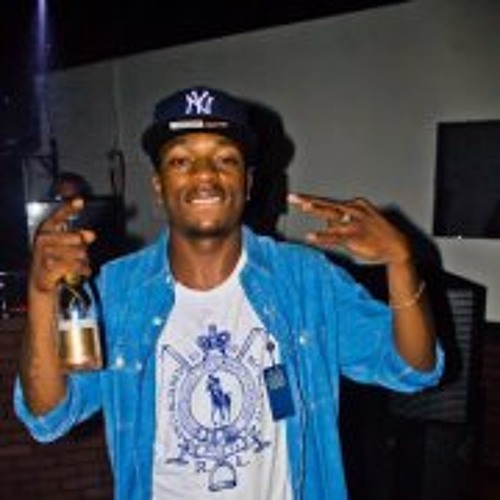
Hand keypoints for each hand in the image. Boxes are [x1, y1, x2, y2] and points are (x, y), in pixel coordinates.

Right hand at [30, 198, 95, 293]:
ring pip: (79, 253)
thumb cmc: (56, 259)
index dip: (69, 208)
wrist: (42, 280)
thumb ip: (79, 236)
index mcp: (47, 229)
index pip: (59, 216)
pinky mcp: (48, 265)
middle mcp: (43, 238)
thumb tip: (90, 234)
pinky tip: (80, 271)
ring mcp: (45, 252)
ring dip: (83, 261)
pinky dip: (82, 269)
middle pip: (77, 238)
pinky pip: (76, 265)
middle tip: (76, 255)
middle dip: (82, 249)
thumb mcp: (67, 245)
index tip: (80, 201)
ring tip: (76, 265)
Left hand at [287, 193, 410, 264]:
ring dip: (317, 211)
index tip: (297, 198)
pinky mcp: (355, 237)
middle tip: (294, 198)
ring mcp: (354, 224)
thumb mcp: (358, 223)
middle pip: (328, 205)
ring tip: (303, 207)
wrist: (397, 246)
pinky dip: (322, 237)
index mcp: (355, 206)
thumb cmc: (376, 235)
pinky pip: (335, 237)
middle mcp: (354, 212)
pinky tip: (311, 237)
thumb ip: (341, 222)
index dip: (312, 200)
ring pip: (332, 217)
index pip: (329, 203)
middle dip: (310, 202)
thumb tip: (326, 223)